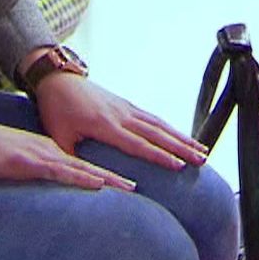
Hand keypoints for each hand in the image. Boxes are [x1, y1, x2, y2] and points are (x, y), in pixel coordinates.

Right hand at [0, 120, 136, 190]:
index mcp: (51, 149)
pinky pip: (61, 172)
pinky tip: (96, 183)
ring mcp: (43, 155)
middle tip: (138, 186)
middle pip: (90, 166)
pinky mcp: (32, 163)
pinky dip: (81, 178)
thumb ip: (38, 171)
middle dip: (115, 176)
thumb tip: (53, 183)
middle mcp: (52, 150)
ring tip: (129, 187)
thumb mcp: (21, 162)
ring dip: (107, 179)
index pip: (84, 164)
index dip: (106, 173)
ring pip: (82, 169)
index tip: (127, 181)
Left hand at [32, 73, 209, 171]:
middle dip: (181, 147)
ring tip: (202, 150)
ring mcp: (126, 107)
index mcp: (105, 125)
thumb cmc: (56, 110)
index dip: (159, 156)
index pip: (138, 144)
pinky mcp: (126, 104)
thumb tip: (86, 181)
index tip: (179, 166)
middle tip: (202, 160)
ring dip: (182, 137)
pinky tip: (181, 137)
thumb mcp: (59, 137)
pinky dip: (170, 128)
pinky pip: (153, 117)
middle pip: (157, 133)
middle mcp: (121, 114)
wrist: (57, 79)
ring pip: (159, 124)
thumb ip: (73, 159)